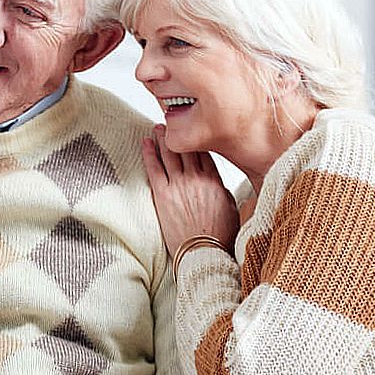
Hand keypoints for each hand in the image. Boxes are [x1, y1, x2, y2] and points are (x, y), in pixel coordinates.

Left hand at [141, 124, 238, 255]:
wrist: (204, 252)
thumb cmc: (219, 235)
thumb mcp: (230, 207)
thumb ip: (221, 188)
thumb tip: (217, 180)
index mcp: (215, 180)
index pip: (204, 151)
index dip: (196, 138)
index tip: (192, 129)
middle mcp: (197, 178)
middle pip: (186, 148)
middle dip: (178, 133)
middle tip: (170, 122)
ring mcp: (179, 185)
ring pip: (169, 153)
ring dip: (162, 137)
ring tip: (157, 128)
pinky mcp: (163, 194)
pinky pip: (154, 168)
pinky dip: (149, 153)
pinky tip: (145, 142)